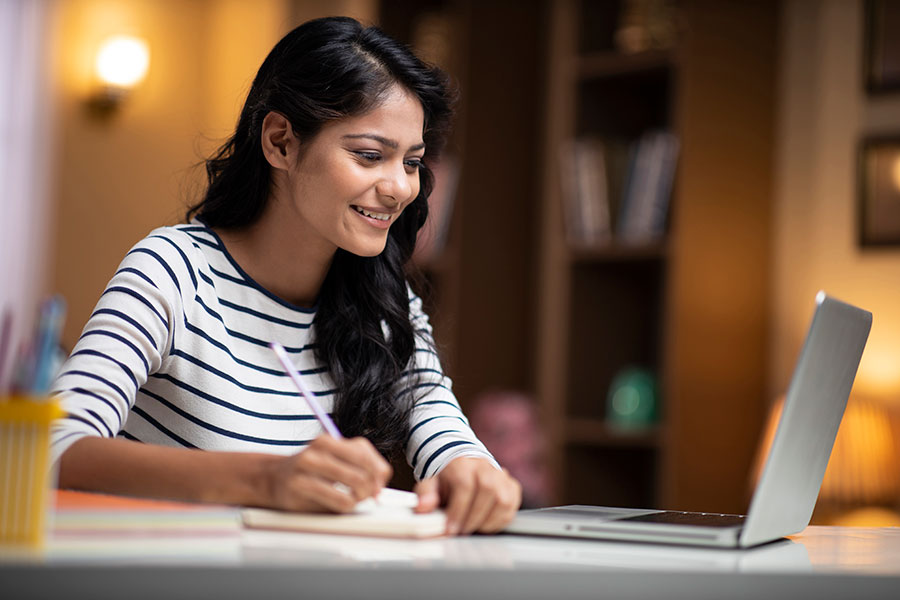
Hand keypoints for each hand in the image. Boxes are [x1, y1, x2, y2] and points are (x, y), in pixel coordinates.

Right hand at [260, 435, 391, 512]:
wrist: (273, 479)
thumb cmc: (310, 473)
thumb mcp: (334, 462)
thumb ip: (359, 467)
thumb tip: (378, 486)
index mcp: (329, 440)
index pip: (365, 452)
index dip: (378, 472)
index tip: (376, 484)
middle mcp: (319, 448)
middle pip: (363, 468)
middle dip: (370, 487)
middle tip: (365, 496)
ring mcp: (307, 465)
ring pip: (355, 483)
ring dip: (360, 497)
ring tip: (352, 500)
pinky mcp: (300, 485)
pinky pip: (339, 499)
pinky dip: (347, 505)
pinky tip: (339, 504)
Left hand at [413, 457, 521, 534]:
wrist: (464, 465)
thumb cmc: (448, 478)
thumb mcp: (431, 483)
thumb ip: (425, 494)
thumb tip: (423, 507)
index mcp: (462, 465)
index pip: (465, 486)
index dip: (458, 511)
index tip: (451, 528)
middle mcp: (485, 467)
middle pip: (488, 491)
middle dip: (474, 517)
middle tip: (462, 530)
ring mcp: (501, 476)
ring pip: (503, 500)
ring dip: (488, 521)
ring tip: (474, 527)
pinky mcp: (512, 486)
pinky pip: (512, 505)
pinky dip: (500, 520)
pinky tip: (486, 523)